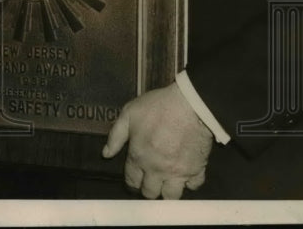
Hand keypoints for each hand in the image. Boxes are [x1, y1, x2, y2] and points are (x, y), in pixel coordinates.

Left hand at [102, 83, 212, 198]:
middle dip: (148, 189)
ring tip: (167, 182)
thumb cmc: (158, 107)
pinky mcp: (197, 170)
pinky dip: (190, 183)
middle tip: (151, 180)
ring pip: (171, 196)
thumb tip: (106, 154)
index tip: (135, 180)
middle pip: (150, 193)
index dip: (132, 182)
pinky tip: (186, 175)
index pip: (132, 181)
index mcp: (139, 157)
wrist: (191, 105)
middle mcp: (157, 170)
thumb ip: (116, 136)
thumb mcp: (129, 114)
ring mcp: (178, 172)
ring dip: (167, 191)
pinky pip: (194, 186)